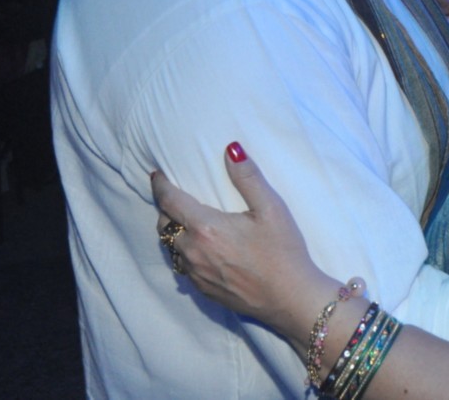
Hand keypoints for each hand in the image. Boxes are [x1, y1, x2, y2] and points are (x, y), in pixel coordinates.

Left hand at [152, 142, 327, 341]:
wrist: (291, 299)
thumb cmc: (284, 252)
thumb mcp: (272, 208)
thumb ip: (248, 177)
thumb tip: (231, 149)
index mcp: (206, 228)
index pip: (169, 201)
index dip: (160, 185)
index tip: (157, 175)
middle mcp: (193, 251)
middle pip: (164, 224)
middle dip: (165, 207)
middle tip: (175, 195)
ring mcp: (196, 274)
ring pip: (170, 247)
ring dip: (173, 231)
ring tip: (185, 220)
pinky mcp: (203, 290)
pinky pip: (182, 265)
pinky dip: (183, 251)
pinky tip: (200, 248)